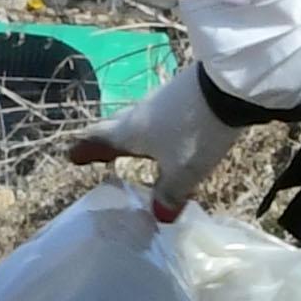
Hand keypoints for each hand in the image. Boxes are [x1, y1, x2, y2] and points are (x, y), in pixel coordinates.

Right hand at [81, 80, 240, 220]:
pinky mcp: (182, 94)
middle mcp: (139, 115)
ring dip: (129, 135)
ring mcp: (160, 101)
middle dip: (104, 141)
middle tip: (98, 152)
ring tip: (130, 147)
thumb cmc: (195, 132)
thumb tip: (159, 216)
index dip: (85, 150)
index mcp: (129, 133)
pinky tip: (165, 135)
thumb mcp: (183, 172)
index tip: (72, 156)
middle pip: (114, 128)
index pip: (98, 141)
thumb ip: (169, 195)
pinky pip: (158, 116)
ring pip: (136, 121)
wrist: (228, 84)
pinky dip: (153, 129)